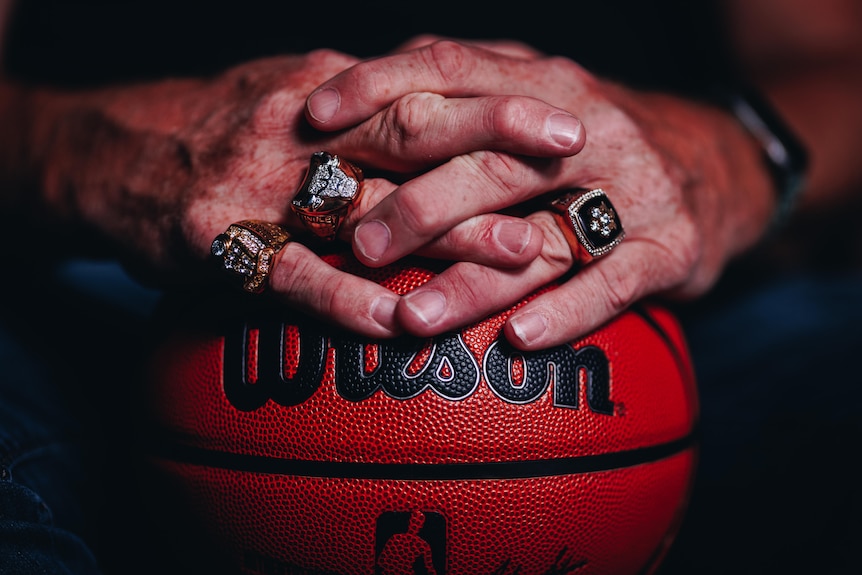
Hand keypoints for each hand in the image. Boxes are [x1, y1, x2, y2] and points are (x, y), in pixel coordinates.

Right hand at [29, 50, 583, 336]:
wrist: (112, 153)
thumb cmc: (220, 128)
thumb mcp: (292, 95)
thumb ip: (362, 108)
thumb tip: (440, 112)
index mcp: (323, 87)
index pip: (423, 87)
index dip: (497, 100)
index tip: (565, 116)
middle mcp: (300, 127)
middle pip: (411, 128)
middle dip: (497, 140)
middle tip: (573, 158)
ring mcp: (260, 184)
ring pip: (367, 206)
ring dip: (448, 230)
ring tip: (519, 252)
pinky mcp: (221, 243)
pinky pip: (295, 277)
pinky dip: (351, 301)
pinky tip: (403, 323)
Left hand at [305, 38, 776, 347]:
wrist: (714, 165)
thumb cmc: (594, 140)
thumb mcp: (536, 98)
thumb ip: (466, 95)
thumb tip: (372, 90)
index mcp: (543, 82)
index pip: (452, 68)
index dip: (380, 85)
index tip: (317, 118)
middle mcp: (586, 128)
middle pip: (492, 162)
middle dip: (420, 204)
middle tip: (361, 245)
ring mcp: (634, 188)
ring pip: (543, 235)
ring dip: (474, 280)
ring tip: (413, 318)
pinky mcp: (671, 247)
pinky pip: (613, 282)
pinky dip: (565, 312)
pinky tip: (516, 338)